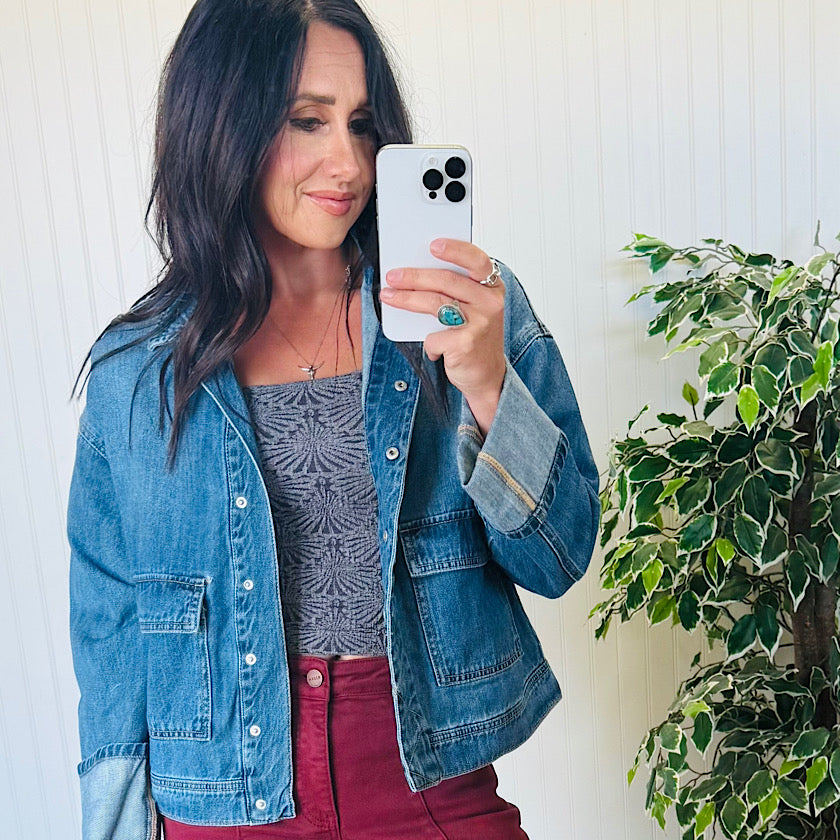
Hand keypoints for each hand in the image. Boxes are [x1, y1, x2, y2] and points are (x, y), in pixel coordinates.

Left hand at [379, 238, 505, 435]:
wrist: (486, 376)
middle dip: (415, 276)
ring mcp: (480, 323)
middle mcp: (490, 302)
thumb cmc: (474, 337)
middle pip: (447, 280)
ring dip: (407, 299)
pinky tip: (431, 348)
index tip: (432, 245)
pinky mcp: (466, 344)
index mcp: (493, 288)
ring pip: (435, 303)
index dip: (455, 249)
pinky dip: (428, 343)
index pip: (477, 260)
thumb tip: (416, 271)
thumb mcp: (472, 309)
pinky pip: (434, 336)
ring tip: (389, 295)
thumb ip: (455, 290)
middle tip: (393, 275)